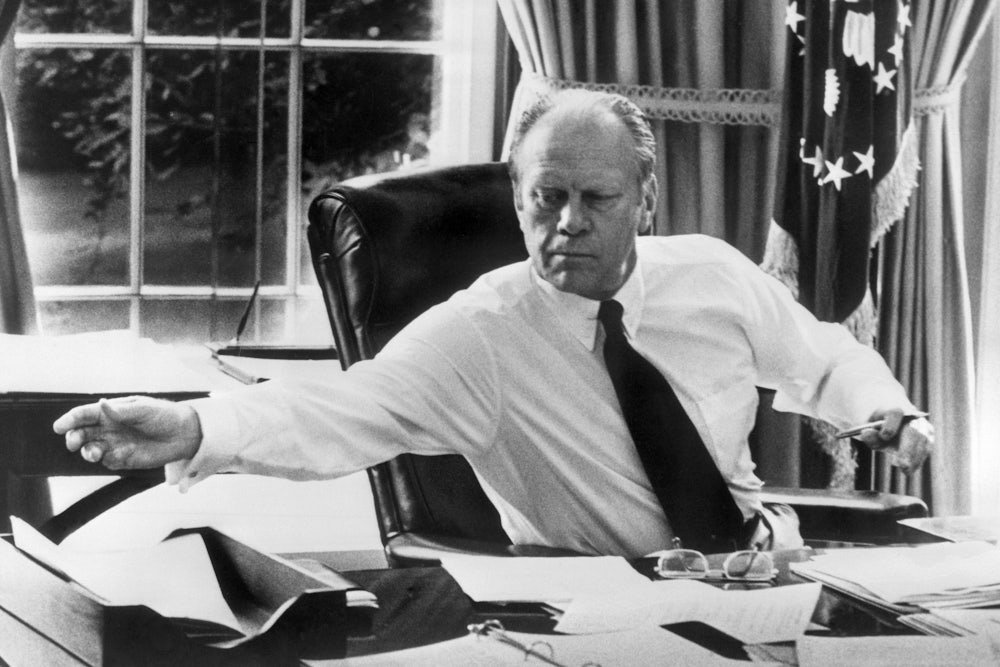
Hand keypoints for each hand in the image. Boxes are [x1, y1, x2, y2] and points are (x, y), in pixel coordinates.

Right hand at [53, 396, 201, 470]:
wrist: (183, 434)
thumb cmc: (163, 415)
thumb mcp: (143, 409)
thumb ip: (122, 410)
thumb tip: (102, 404)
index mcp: (110, 412)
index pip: (84, 414)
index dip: (70, 420)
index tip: (60, 426)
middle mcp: (108, 428)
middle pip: (81, 433)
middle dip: (74, 438)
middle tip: (73, 442)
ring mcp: (114, 444)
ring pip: (90, 450)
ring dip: (87, 451)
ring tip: (94, 452)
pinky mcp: (123, 459)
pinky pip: (108, 462)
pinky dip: (108, 460)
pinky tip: (117, 455)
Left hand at [854, 408, 933, 474]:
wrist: (888, 418)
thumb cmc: (877, 426)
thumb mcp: (868, 429)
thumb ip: (869, 434)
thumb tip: (865, 434)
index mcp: (894, 409)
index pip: (894, 413)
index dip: (890, 425)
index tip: (884, 436)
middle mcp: (912, 415)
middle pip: (914, 430)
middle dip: (908, 448)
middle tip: (902, 465)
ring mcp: (922, 425)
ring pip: (923, 440)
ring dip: (915, 457)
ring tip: (906, 470)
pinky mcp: (928, 436)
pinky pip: (925, 448)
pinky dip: (917, 460)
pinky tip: (910, 470)